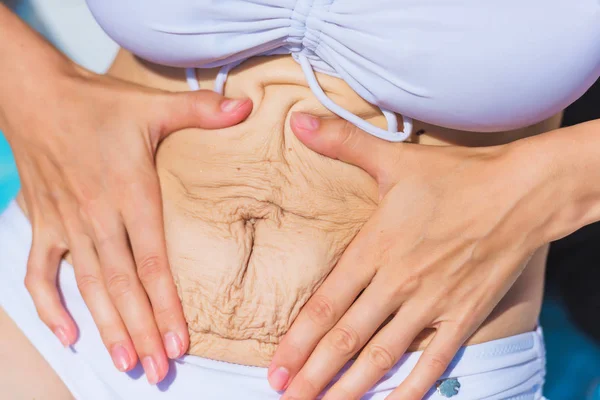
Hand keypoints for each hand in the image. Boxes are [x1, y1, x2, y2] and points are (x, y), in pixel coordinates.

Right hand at [1, 64, 251, 383]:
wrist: (35, 95)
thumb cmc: (98, 103)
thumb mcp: (153, 104)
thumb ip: (201, 110)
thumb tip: (248, 108)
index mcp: (129, 192)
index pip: (151, 260)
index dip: (166, 303)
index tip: (181, 340)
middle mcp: (97, 215)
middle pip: (123, 285)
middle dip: (143, 330)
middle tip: (159, 370)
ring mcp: (66, 223)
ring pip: (88, 286)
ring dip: (107, 327)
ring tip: (127, 361)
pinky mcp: (42, 223)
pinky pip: (40, 273)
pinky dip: (49, 305)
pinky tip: (67, 334)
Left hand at [268, 113, 553, 398]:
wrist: (521, 193)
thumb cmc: (455, 177)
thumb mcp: (393, 158)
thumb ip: (341, 143)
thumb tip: (296, 120)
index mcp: (376, 248)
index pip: (327, 303)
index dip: (298, 338)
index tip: (275, 366)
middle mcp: (398, 282)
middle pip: (347, 338)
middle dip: (313, 373)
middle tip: (285, 397)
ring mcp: (432, 304)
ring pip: (383, 355)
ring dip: (350, 387)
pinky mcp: (462, 315)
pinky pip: (434, 361)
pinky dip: (411, 388)